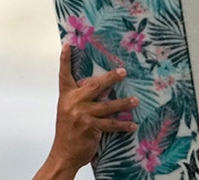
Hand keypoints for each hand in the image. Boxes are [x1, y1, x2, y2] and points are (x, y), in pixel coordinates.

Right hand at [34, 44, 138, 179]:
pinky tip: (132, 124)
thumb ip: (82, 98)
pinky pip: (111, 123)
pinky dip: (123, 125)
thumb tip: (102, 86)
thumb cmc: (68, 132)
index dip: (65, 60)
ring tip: (136, 101)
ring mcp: (82, 115)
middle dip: (111, 78)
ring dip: (124, 103)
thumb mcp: (70, 111)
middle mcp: (73, 103)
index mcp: (66, 97)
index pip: (64, 75)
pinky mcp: (90, 127)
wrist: (63, 154)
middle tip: (123, 71)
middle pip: (94, 85)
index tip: (68, 45)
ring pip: (107, 105)